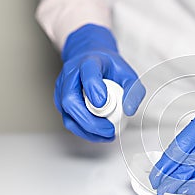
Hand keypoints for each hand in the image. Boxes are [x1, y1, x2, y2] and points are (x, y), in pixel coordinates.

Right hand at [55, 24, 144, 141]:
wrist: (91, 59)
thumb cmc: (109, 68)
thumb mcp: (127, 74)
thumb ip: (134, 90)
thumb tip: (129, 110)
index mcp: (89, 62)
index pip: (87, 73)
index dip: (93, 88)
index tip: (103, 103)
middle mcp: (71, 74)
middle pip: (70, 99)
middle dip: (90, 119)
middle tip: (108, 129)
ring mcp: (63, 88)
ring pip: (67, 112)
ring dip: (86, 129)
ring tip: (106, 135)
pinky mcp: (60, 101)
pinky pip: (69, 120)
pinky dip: (84, 131)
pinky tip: (98, 134)